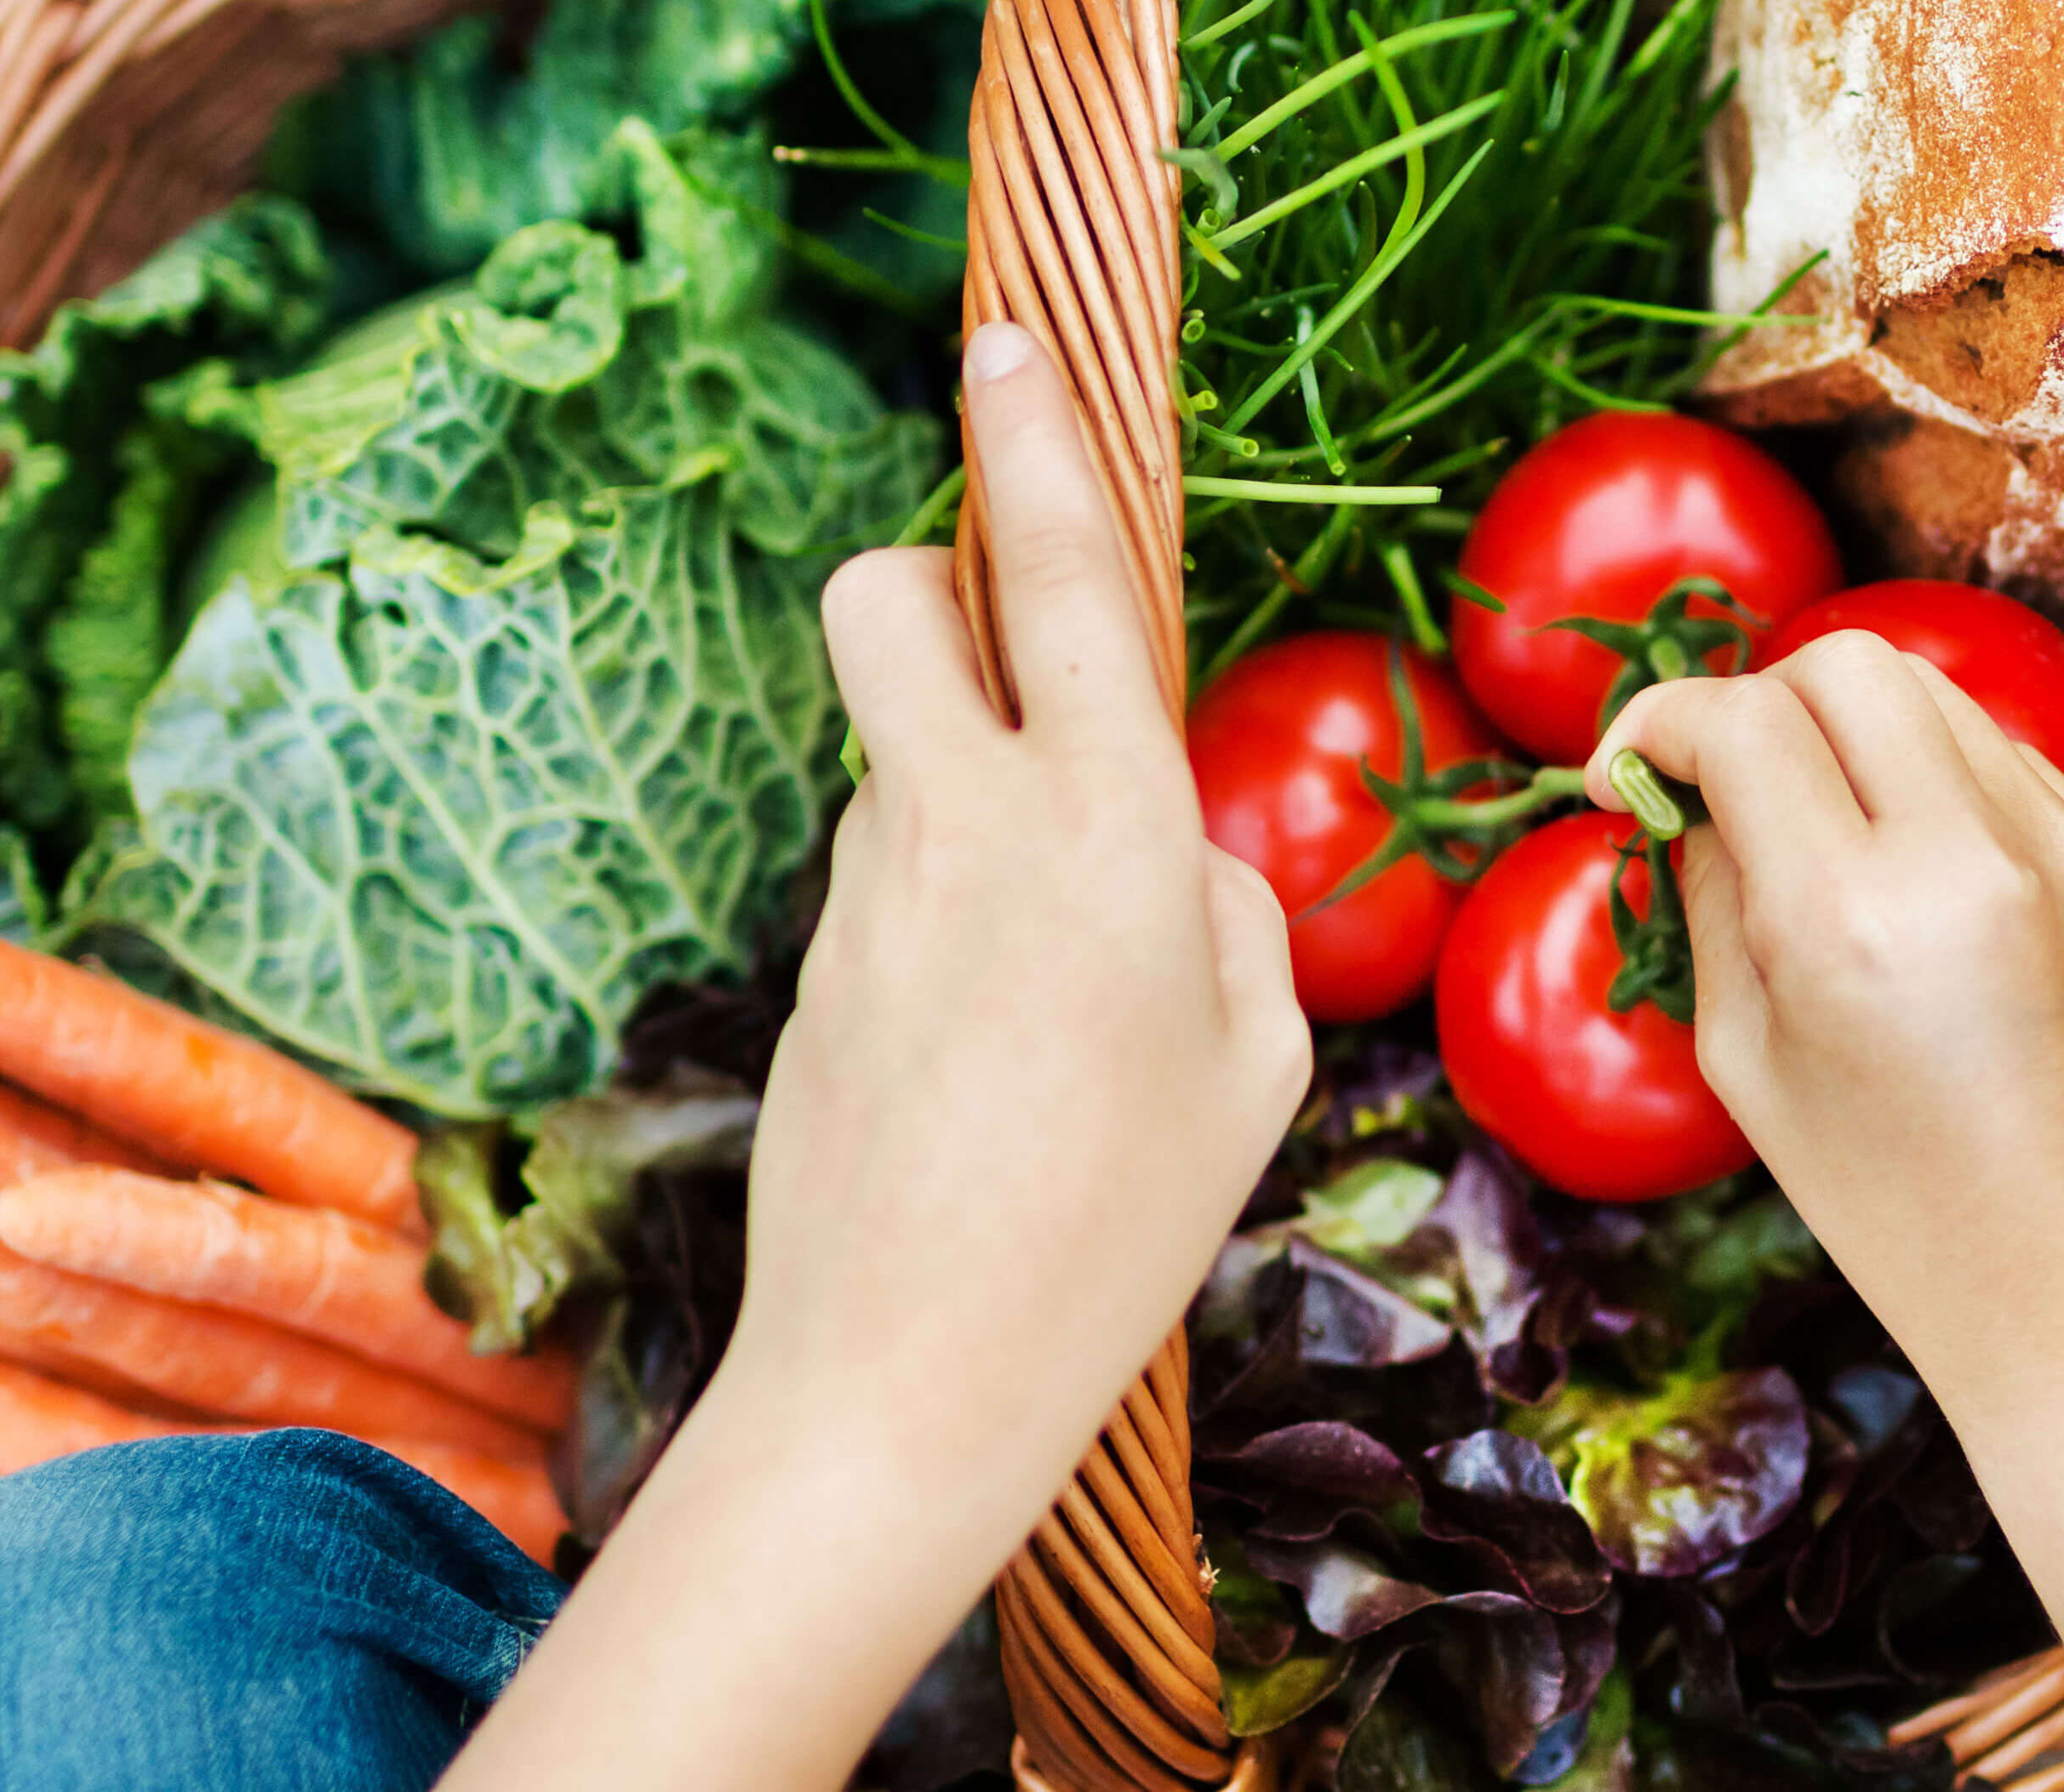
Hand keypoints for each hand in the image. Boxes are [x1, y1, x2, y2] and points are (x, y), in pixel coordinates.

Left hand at [448, 322, 1307, 1791]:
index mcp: (1107, 830)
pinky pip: (884, 885)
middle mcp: (966, 828)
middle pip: (889, 598)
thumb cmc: (1117, 1228)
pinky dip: (935, 923)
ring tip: (1042, 999)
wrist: (904, 1376)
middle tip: (993, 656)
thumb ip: (1230, 917)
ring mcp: (866, 894)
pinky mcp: (811, 967)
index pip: (1059, 580)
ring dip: (958, 803)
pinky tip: (983, 1070)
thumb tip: (1172, 855)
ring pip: (895, 763)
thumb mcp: (1253, 1064)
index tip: (1007, 349)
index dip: (1035, 449)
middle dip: (921, 577)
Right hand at [1587, 630, 2063, 1366]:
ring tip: (1821, 828)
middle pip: (1843, 664)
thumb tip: (1688, 798)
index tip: (1625, 778)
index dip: (1656, 726)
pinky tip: (1911, 866)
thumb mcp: (1754, 1069)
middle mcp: (1968, 859)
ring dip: (1852, 729)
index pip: (1739, 721)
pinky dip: (1937, 774)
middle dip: (1758, 701)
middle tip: (1724, 788)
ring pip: (1933, 695)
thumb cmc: (1903, 1215)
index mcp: (1850, 919)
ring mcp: (2063, 855)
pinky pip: (2008, 759)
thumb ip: (1712, 904)